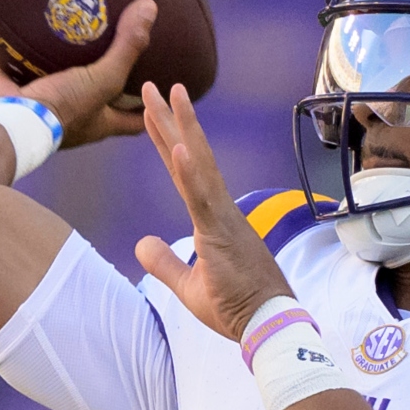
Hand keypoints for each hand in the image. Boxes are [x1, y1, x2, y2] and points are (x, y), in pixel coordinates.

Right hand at [0, 0, 157, 149]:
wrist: (8, 122)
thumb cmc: (62, 108)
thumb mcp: (103, 79)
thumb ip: (127, 47)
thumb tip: (151, 7)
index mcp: (93, 122)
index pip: (131, 120)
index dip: (148, 110)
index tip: (162, 96)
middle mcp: (63, 116)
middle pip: (86, 98)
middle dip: (94, 81)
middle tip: (107, 54)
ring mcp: (27, 103)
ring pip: (38, 79)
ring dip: (42, 61)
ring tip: (53, 33)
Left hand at [134, 82, 293, 341]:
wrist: (267, 323)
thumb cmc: (236, 306)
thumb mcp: (188, 285)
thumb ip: (164, 262)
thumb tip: (142, 242)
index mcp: (211, 218)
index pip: (183, 172)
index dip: (167, 140)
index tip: (154, 112)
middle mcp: (219, 209)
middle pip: (189, 155)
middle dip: (170, 119)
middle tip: (154, 85)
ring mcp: (223, 217)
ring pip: (198, 164)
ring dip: (182, 127)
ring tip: (170, 93)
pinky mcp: (222, 233)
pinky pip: (202, 198)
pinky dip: (190, 171)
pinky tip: (177, 145)